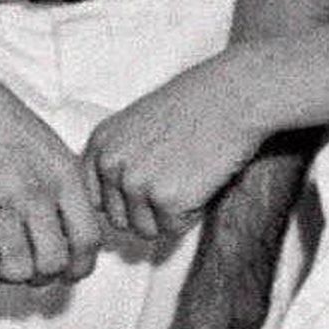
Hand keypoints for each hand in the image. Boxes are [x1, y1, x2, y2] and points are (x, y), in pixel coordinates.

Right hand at [0, 42, 104, 286]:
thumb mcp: (44, 142)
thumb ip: (63, 182)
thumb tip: (75, 224)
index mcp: (62, 174)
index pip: (88, 239)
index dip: (82, 265)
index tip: (72, 271)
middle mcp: (35, 192)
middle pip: (55, 263)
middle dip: (45, 276)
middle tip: (32, 271)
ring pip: (17, 270)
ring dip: (9, 275)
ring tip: (1, 262)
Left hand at [84, 52, 269, 242]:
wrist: (233, 98)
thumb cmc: (197, 105)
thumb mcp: (138, 124)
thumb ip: (120, 159)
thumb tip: (118, 201)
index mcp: (100, 145)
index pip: (95, 199)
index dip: (125, 201)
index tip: (149, 188)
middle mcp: (111, 165)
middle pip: (119, 220)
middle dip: (148, 211)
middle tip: (177, 181)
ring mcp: (137, 184)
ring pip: (146, 230)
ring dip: (170, 215)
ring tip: (190, 179)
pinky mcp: (167, 200)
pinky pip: (175, 228)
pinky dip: (192, 213)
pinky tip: (202, 182)